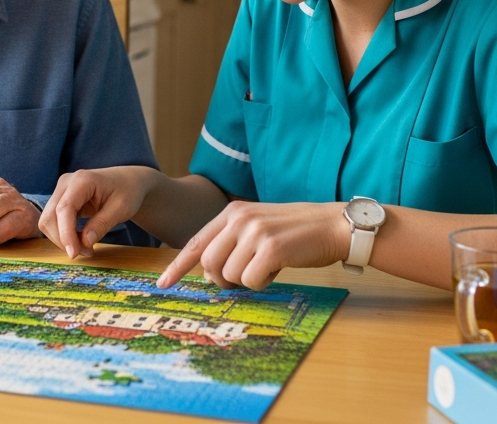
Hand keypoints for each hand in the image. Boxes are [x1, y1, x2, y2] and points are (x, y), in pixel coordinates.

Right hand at [38, 165, 156, 258]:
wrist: (128, 181)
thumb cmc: (127, 191)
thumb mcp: (121, 209)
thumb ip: (102, 224)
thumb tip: (85, 242)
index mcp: (82, 180)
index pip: (64, 208)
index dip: (65, 233)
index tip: (74, 253)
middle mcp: (66, 183)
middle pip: (50, 216)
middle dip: (63, 239)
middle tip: (87, 252)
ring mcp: (61, 191)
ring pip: (48, 221)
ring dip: (62, 239)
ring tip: (86, 247)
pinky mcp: (61, 200)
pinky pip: (54, 221)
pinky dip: (64, 234)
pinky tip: (80, 239)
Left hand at [157, 201, 348, 290]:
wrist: (333, 225)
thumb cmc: (295, 232)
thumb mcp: (257, 229)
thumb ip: (231, 246)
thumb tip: (209, 276)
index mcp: (232, 213)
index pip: (196, 243)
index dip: (177, 266)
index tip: (162, 284)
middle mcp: (239, 219)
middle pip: (209, 265)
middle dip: (223, 280)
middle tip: (244, 278)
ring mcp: (255, 232)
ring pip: (229, 276)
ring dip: (247, 281)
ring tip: (267, 267)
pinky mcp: (271, 248)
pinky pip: (251, 281)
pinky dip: (263, 283)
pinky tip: (278, 269)